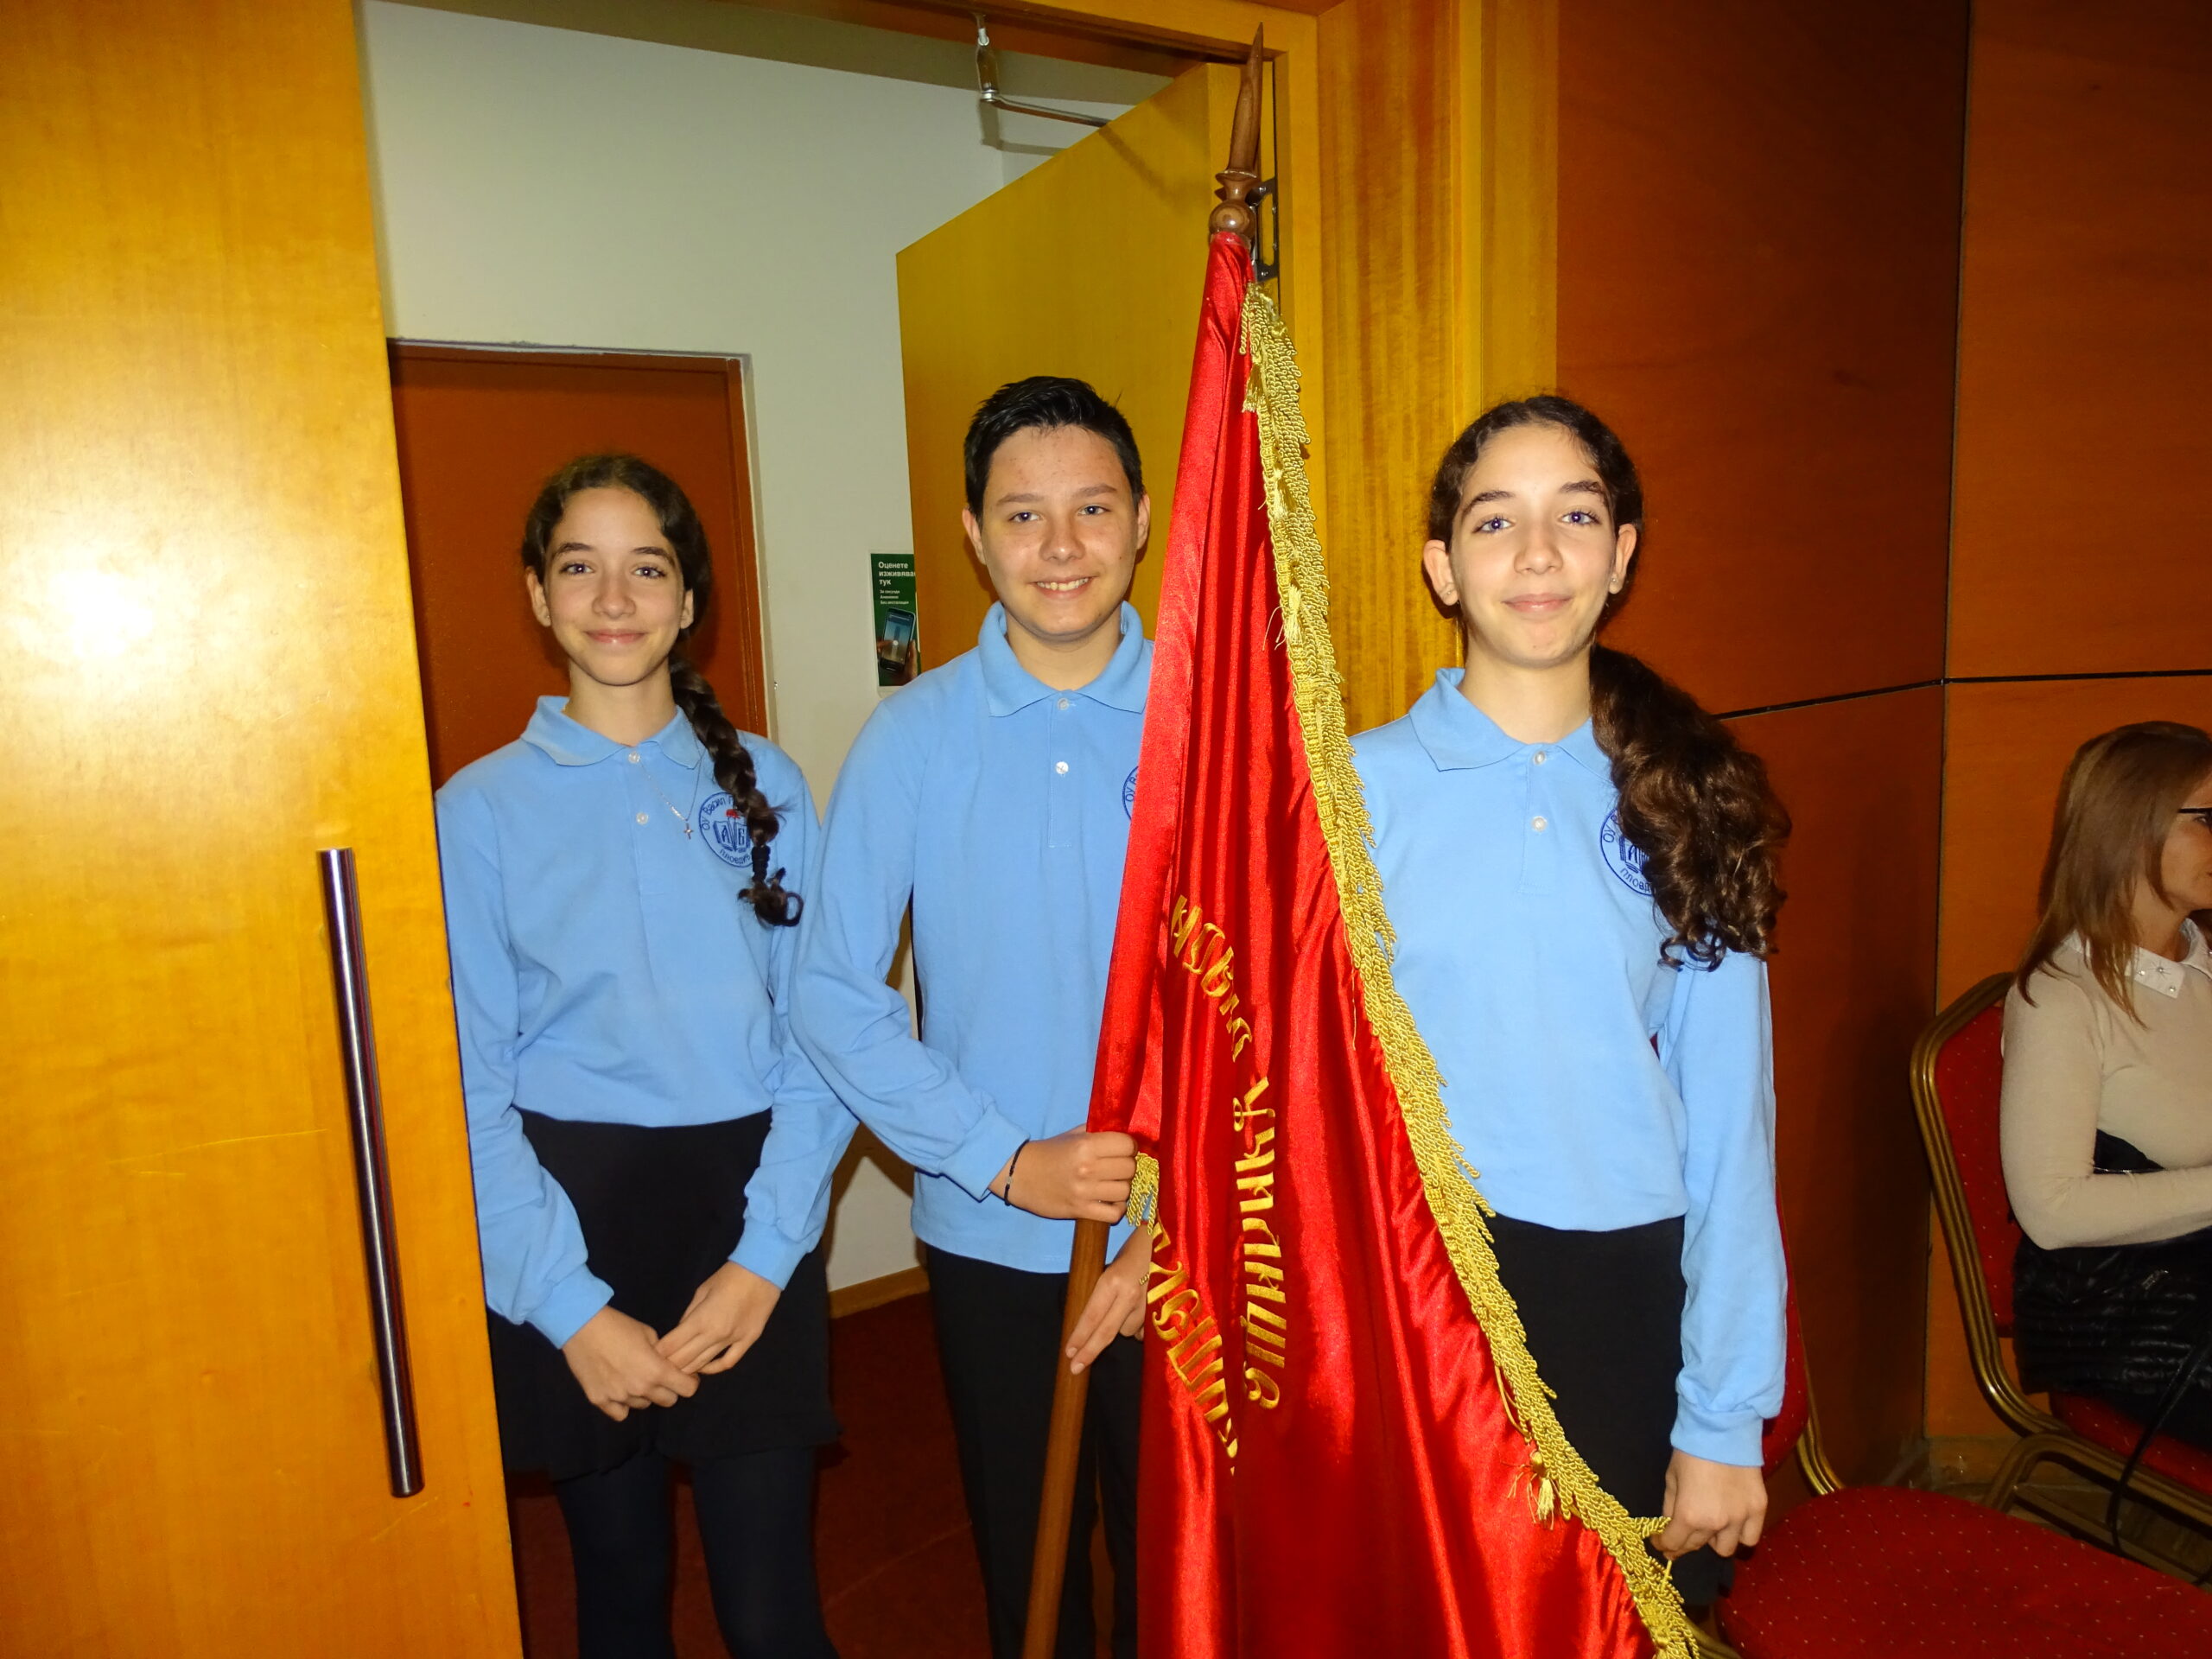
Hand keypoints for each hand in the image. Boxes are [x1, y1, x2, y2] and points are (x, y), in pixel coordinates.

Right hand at [560, 1305, 698, 1421]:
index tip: (684, 1376)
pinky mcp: (599, 1401)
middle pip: (668, 1401)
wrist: (582, 1326)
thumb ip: (661, 1354)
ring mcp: (619, 1397)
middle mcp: (640, 1388)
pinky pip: (620, 1413)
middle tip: (659, 1377)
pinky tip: (619, 1391)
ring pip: (643, 1405)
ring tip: (634, 1378)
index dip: (689, 1382)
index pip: (687, 1390)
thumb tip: (668, 1364)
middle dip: (669, 1389)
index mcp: (656, 1370)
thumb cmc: (619, 1326)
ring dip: (644, 1395)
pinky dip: (623, 1405)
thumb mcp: (649, 1334)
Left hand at [657, 1261, 781, 1375]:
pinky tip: (703, 1369)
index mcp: (700, 1320)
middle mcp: (715, 1335)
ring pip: (703, 1365)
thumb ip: (688, 1315)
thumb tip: (678, 1333)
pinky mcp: (747, 1341)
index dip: (658, 1354)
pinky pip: (727, 1363)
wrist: (762, 1271)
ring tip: (676, 1371)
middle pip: (684, 1360)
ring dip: (687, 1370)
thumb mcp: (701, 1291)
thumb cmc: (728, 1277)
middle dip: (668, 1365)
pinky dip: (713, 1369)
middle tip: (659, 1367)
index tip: (649, 1357)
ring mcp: (733, 1340)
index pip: (671, 1346)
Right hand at [992, 1127, 1134, 1221]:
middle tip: (1117, 1167)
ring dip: (1122, 1188)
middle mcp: (1087, 1168)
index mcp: (1086, 1145)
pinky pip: (1113, 1214)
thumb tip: (1125, 1131)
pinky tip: (1109, 1202)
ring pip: (1125, 1191)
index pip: (1127, 1144)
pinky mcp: (1080, 1211)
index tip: (1123, 1149)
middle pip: (1129, 1168)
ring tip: (1112, 1184)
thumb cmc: (1049, 1152)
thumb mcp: (1072, 1135)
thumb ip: (1098, 1131)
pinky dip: (1116, 1209)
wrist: (1020, 1175)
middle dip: (1127, 1166)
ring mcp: (1084, 1191)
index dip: (1129, 1146)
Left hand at [1066, 1228, 1150, 1372]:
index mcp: (1113, 1281)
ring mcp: (1148, 1305)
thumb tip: (1090, 1318)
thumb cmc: (1137, 1245)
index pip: (1091, 1316)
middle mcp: (1130, 1296)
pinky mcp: (1162, 1310)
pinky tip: (1138, 1314)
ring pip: (1126, 1332)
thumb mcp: (1113, 1263)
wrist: (1173, 1238)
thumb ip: (1103, 1290)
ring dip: (1119, 1328)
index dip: (1079, 1337)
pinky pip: (1144, 1329)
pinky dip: (1137, 1326)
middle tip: (1075, 1368)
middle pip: (1106, 1332)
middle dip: (1089, 1352)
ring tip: (1120, 1310)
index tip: (1068, 1353)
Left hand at [1655, 1450, 1767, 1558]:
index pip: (1674, 1543)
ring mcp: (1740, 1518)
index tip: (1660, 1542)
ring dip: (1714, 1540)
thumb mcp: (1671, 1478)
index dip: (1663, 1545)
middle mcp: (1716, 1523)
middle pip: (1697, 1546)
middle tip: (1682, 1533)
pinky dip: (1740, 1535)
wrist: (1722, 1429)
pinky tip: (1733, 1525)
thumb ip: (1669, 1507)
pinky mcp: (1758, 1509)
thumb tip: (1668, 1526)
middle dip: (1684, 1542)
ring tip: (1710, 1527)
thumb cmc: (1691, 1451)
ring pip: (1726, 1549)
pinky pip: (1750, 1537)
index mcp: (1689, 1515)